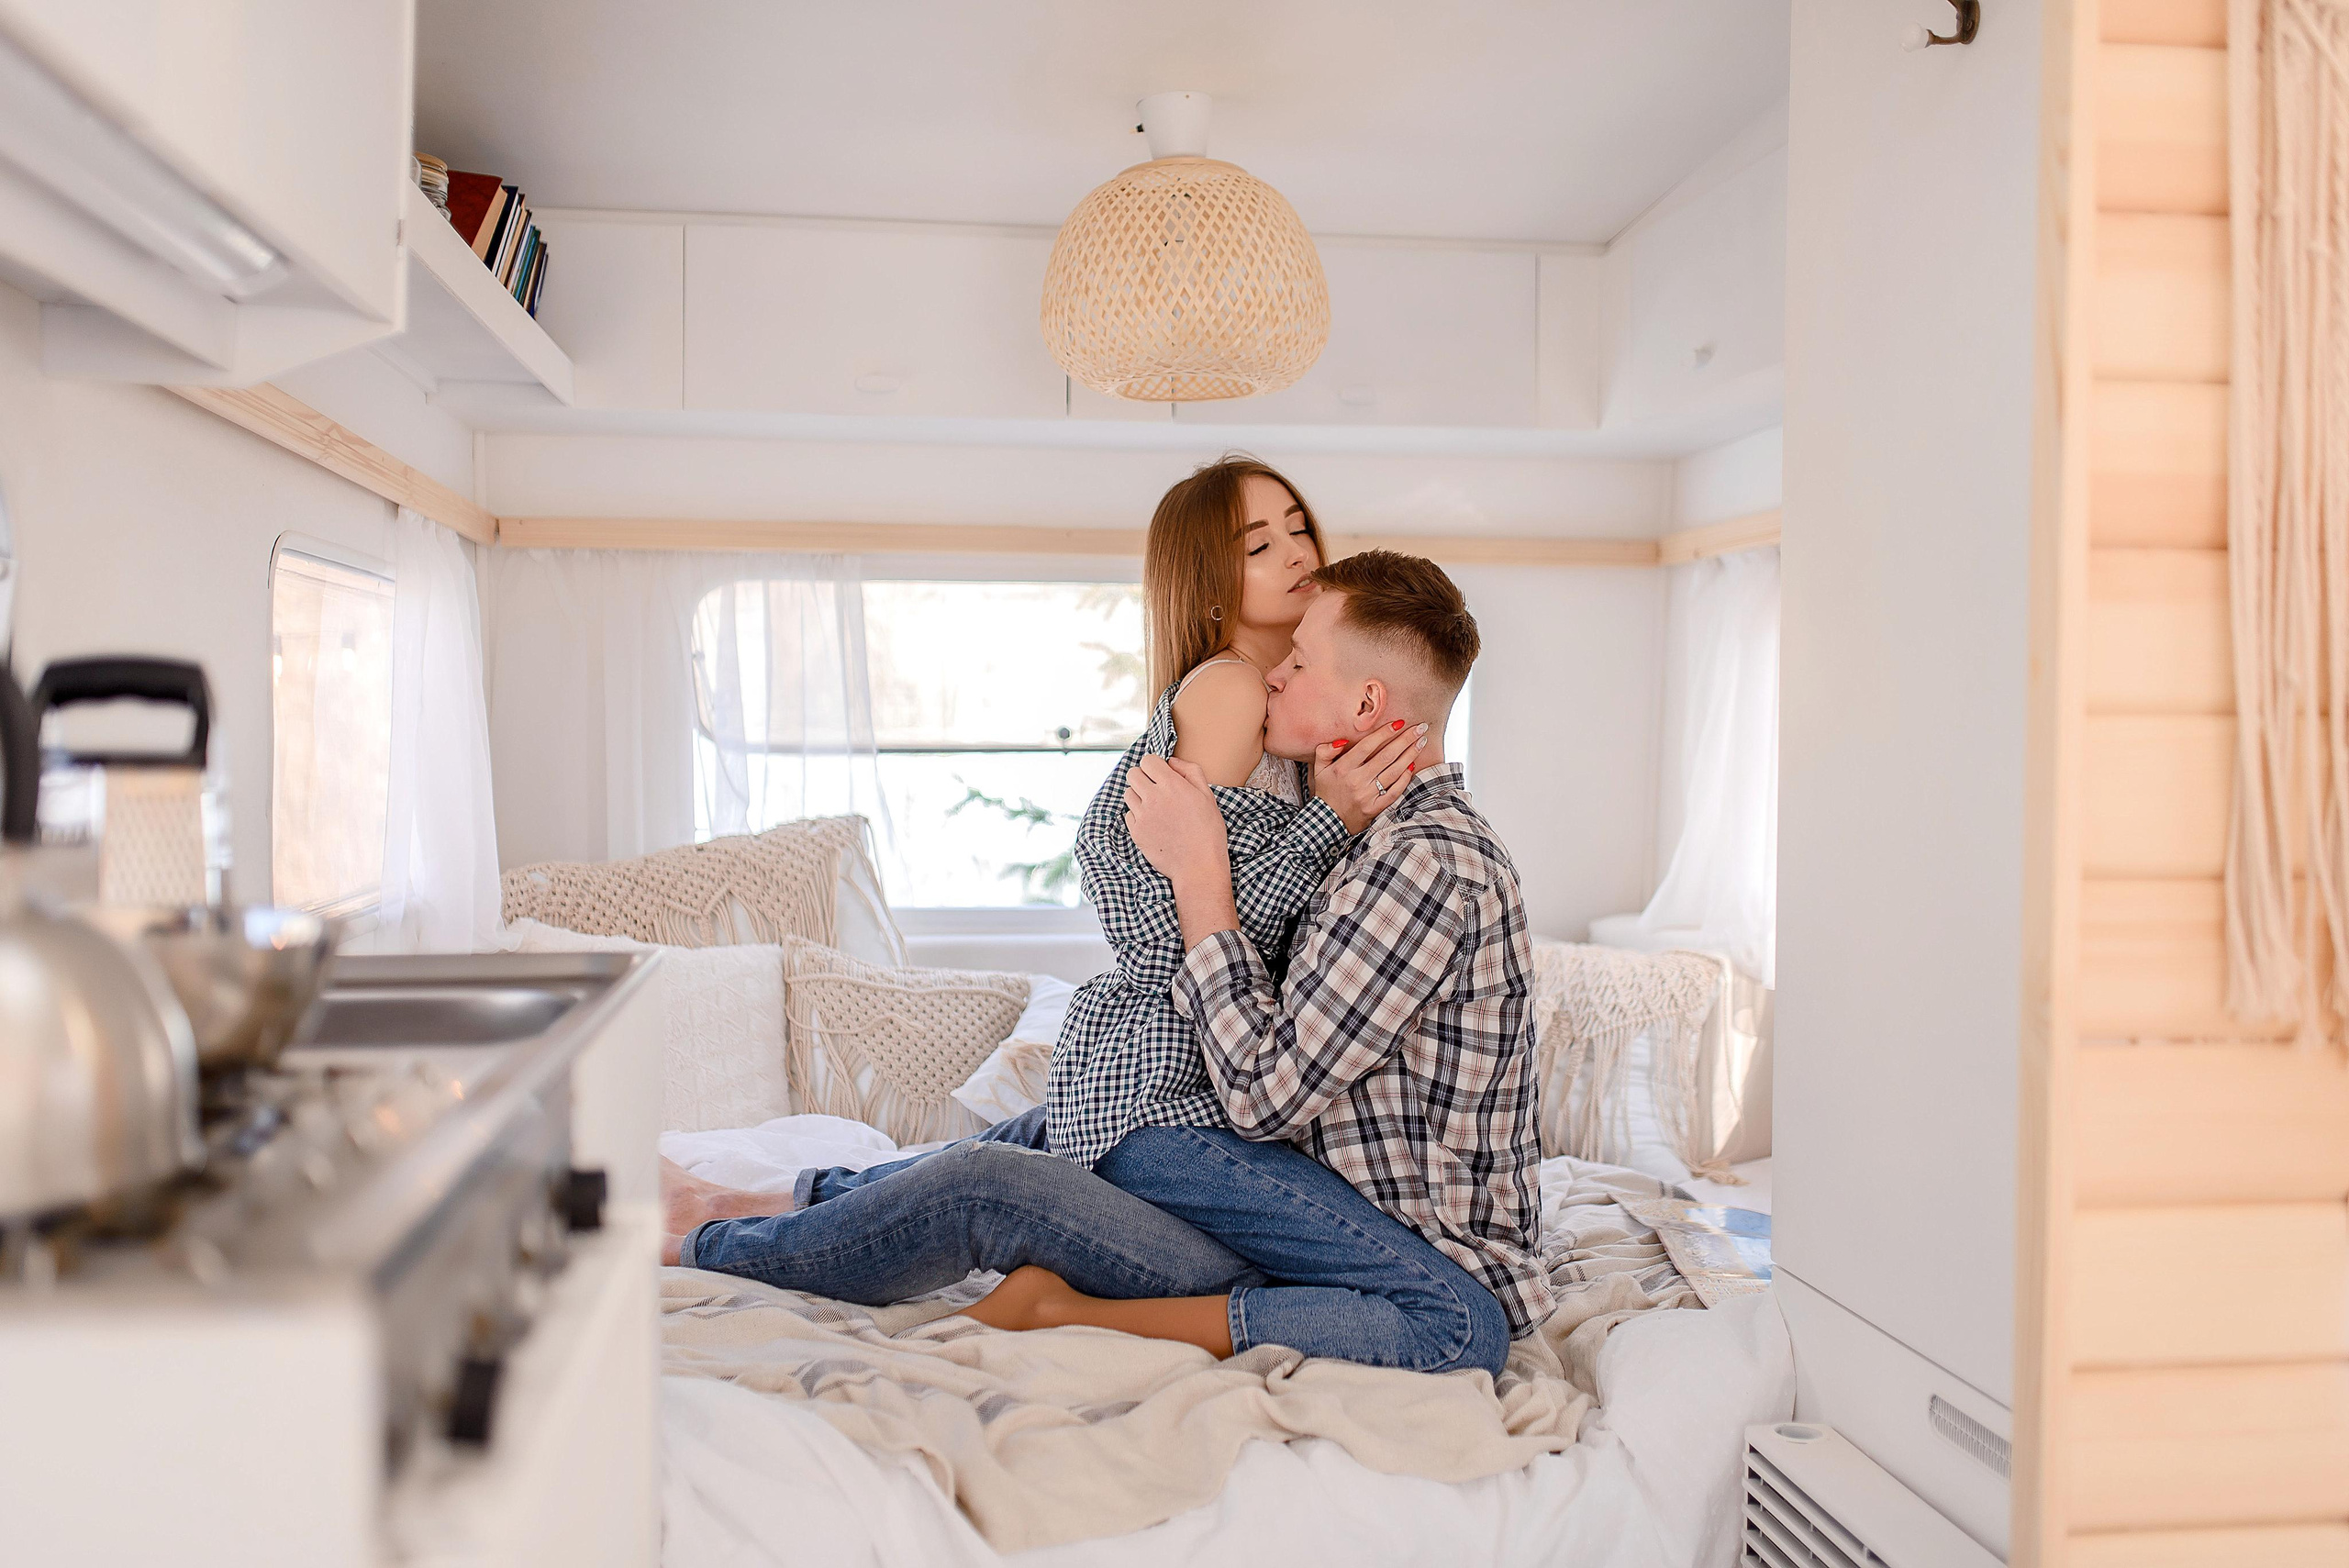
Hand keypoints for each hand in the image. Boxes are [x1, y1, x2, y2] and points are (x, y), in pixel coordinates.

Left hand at [1123, 754, 1230, 884]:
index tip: (1160, 774)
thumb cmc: (1208, 831)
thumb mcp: (1207, 796)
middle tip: (1155, 788)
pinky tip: (1153, 823)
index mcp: (1172, 785)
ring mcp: (1142, 816)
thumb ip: (1190, 771)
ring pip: (1128, 794)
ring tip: (1154, 807)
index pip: (1147, 760)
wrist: (1198, 866)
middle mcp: (1153, 798)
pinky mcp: (1136, 832)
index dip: (1154, 765)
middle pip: (1132, 774)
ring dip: (1138, 796)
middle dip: (1143, 777)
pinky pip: (1128, 815)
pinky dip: (1137, 816)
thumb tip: (1171, 761)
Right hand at [1312, 721, 1426, 832]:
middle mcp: (1356, 781)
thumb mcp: (1319, 769)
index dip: (1385, 733)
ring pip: (1393, 772)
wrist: (1327, 822)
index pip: (1367, 746)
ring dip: (1410, 756)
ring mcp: (1367, 796)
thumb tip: (1342, 740)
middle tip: (1420, 728)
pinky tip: (1412, 767)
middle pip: (1386, 756)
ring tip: (1421, 743)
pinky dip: (1405, 779)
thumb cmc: (1327, 791)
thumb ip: (1325, 750)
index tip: (1399, 723)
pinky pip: (1394, 792)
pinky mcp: (1375, 808)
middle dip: (1405, 740)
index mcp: (1343, 768)